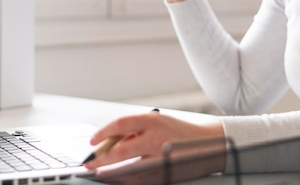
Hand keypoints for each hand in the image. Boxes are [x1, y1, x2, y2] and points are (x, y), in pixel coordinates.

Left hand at [82, 111, 223, 171]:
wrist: (209, 144)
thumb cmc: (179, 132)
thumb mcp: (157, 122)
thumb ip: (135, 129)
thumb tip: (110, 141)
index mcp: (152, 121)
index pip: (120, 124)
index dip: (102, 133)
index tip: (93, 142)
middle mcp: (156, 138)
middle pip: (121, 150)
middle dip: (101, 159)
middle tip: (90, 163)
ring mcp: (161, 157)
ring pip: (127, 169)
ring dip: (110, 172)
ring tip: (100, 172)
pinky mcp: (165, 173)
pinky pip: (139, 179)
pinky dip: (126, 179)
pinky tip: (118, 178)